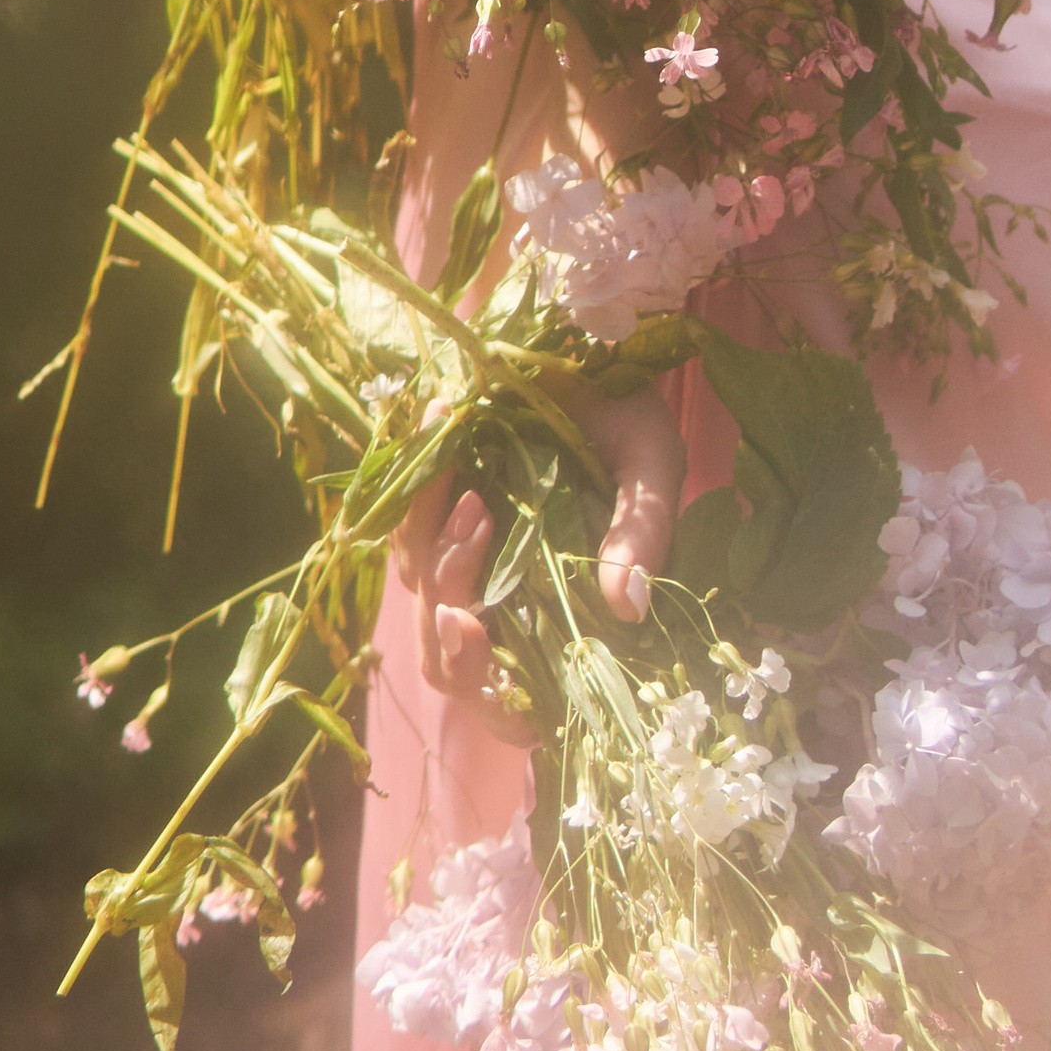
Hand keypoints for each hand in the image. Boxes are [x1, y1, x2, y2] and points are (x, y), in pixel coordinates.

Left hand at [392, 380, 686, 736]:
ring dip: (432, 545)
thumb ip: (642, 530)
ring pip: (420, 597)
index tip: (469, 626)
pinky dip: (414, 500)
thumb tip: (628, 606)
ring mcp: (468, 564)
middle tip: (476, 519)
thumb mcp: (650, 464)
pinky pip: (400, 537)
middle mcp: (510, 603)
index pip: (515, 705)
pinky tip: (447, 443)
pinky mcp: (433, 519)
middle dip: (446, 606)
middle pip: (448, 663)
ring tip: (471, 484)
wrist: (583, 345)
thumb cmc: (626, 410)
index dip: (485, 687)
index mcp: (567, 618)